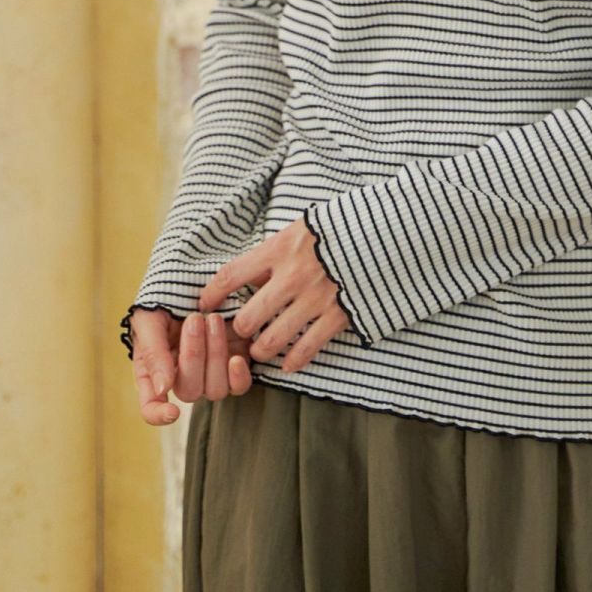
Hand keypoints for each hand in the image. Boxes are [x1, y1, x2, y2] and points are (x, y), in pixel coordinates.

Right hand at [128, 306, 254, 425]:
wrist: (196, 276)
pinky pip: (239, 385)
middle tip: (194, 319)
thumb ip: (153, 353)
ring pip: (215, 388)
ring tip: (213, 319)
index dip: (158, 415)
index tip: (172, 412)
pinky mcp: (235, 364)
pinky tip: (236, 357)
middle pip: (189, 391)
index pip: (151, 407)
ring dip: (215, 355)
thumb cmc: (166, 299)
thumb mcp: (149, 320)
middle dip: (193, 355)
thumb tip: (163, 389)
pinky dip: (239, 375)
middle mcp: (182, 378)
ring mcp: (210, 373)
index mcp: (154, 372)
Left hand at [198, 219, 352, 373]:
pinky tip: (289, 363)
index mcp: (280, 248)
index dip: (211, 296)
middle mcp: (293, 276)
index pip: (230, 276)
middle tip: (242, 332)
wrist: (386, 232)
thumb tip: (249, 275)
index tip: (205, 307)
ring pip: (271, 342)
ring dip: (262, 350)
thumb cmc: (338, 228)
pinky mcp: (339, 315)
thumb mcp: (301, 227)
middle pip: (247, 320)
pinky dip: (294, 361)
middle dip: (240, 331)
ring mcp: (316, 298)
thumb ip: (275, 251)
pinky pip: (306, 350)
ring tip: (262, 348)